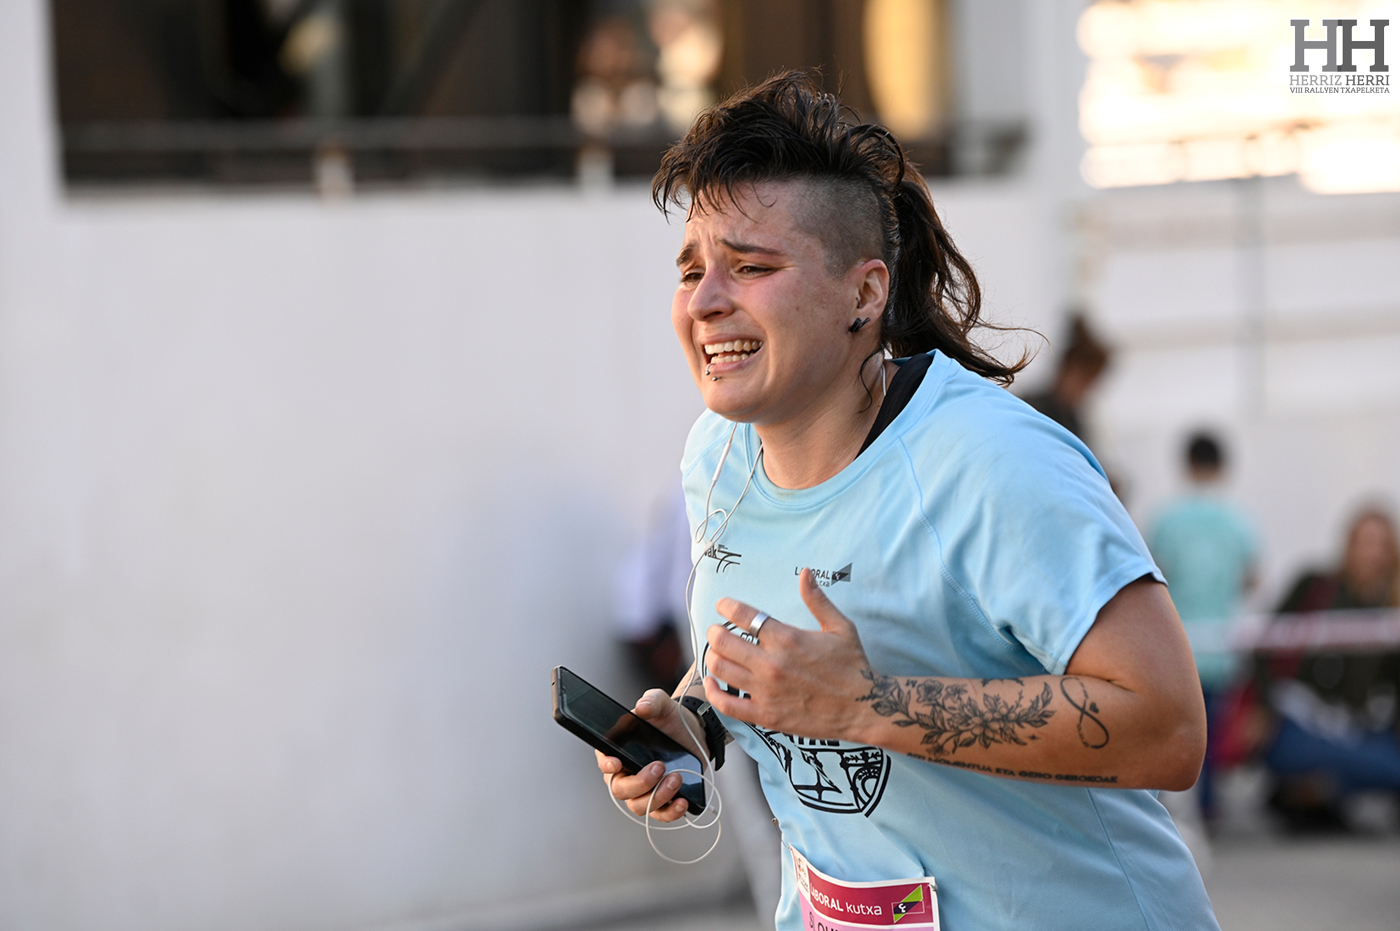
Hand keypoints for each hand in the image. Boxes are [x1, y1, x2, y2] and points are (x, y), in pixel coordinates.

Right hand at [595, 688, 705, 821]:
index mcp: (618, 750)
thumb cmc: (669, 720)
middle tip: (660, 767)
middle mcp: (627, 773)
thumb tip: (642, 708)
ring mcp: (644, 790)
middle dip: (640, 782)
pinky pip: (661, 815)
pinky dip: (671, 812)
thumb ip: (651, 701)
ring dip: (658, 796)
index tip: (618, 762)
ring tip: (677, 778)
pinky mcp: (662, 800)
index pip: (604, 761)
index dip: (607, 764)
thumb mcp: (661, 704)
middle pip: (621, 790)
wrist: (694, 733)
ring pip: (639, 806)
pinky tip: (682, 801)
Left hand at [703, 568, 872, 741]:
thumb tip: (805, 572)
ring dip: (713, 657)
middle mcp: (772, 663)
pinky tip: (712, 682)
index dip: (727, 606)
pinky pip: (727, 704)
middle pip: (723, 641)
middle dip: (715, 631)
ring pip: (720, 669)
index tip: (723, 605)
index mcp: (787, 638)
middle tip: (717, 630)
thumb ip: (817, 599)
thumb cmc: (852, 666)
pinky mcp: (766, 714)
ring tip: (718, 653)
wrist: (863, 707)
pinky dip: (713, 691)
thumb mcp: (839, 627)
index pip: (743, 615)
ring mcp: (766, 691)